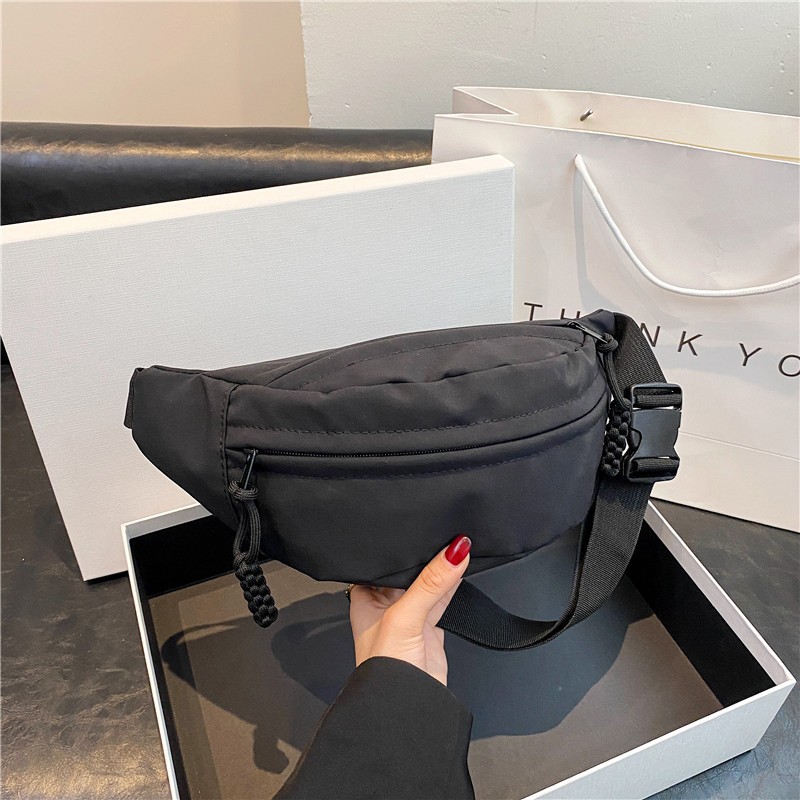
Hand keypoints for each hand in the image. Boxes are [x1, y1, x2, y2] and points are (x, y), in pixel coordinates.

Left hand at [348, 535, 470, 685]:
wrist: (406, 710)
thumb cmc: (383, 671)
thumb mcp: (405, 616)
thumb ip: (431, 583)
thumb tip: (454, 551)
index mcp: (365, 597)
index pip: (384, 561)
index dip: (400, 544)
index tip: (420, 522)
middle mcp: (385, 605)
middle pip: (408, 570)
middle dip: (424, 554)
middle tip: (444, 529)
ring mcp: (409, 616)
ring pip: (428, 583)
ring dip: (441, 568)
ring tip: (457, 543)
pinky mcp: (430, 627)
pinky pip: (442, 598)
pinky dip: (453, 585)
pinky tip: (461, 568)